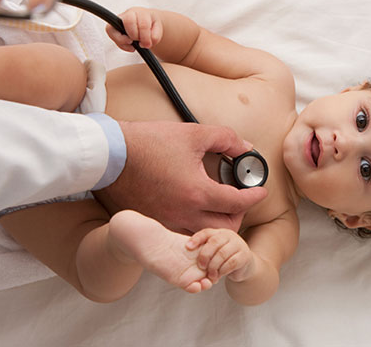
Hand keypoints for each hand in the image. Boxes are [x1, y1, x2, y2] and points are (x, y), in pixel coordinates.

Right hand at [101, 120, 267, 233]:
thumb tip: (246, 148)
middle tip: (239, 200)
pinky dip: (195, 227)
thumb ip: (227, 139)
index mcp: (197, 192)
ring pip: (204, 236)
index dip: (255, 197)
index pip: (238, 203)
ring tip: (218, 207)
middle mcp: (183, 214)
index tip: (261, 191)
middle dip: (239, 216)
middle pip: (225, 230)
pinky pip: (182, 235)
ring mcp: (167, 222)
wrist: (109, 155)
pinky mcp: (154, 223)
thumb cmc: (149, 142)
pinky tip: (195, 211)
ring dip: (217, 225)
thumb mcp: (194, 133)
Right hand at [105, 7, 162, 51]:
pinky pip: (111, 34)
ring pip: (113, 28)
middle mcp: (129, 13)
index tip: (148, 44)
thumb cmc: (152, 26)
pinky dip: (120, 44)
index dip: (145, 37)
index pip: (143, 24)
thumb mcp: (158, 30)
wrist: (147, 23)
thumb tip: (145, 43)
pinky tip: (130, 46)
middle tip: (140, 43)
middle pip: (128, 22)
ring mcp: (119, 19)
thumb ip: (155, 36)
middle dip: (135, 36)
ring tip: (132, 44)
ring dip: (123, 41)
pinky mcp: (113, 26)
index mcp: (142, 12)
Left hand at [186, 228, 254, 286]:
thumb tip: (187, 250)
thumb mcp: (215, 252)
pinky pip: (231, 263)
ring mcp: (239, 245)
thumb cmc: (225, 259)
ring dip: (213, 266)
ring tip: (210, 275)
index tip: (187, 248)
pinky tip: (219, 275)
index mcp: (220, 233)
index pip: (206, 232)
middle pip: (214, 242)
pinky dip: (222, 271)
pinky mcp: (245, 256)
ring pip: (222, 254)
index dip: (196, 239)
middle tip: (201, 267)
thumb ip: (205, 249)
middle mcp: (230, 236)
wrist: (245, 266)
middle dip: (205, 255)